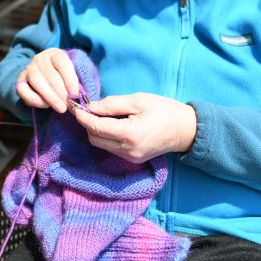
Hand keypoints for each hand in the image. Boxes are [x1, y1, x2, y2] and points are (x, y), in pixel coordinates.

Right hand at [14, 48, 79, 112]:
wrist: (48, 77)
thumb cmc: (66, 76)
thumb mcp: (76, 72)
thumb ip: (80, 80)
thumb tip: (83, 95)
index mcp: (55, 53)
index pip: (63, 64)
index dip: (70, 80)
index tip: (76, 94)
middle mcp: (40, 59)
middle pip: (51, 76)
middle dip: (63, 94)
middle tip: (71, 106)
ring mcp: (29, 69)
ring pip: (37, 82)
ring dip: (50, 97)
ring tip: (61, 108)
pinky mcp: (20, 81)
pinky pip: (23, 90)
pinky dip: (34, 100)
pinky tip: (46, 105)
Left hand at [71, 93, 196, 162]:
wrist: (186, 130)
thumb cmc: (165, 110)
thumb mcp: (138, 100)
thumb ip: (112, 104)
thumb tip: (91, 106)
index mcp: (129, 134)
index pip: (95, 127)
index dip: (82, 116)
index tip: (74, 105)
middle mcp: (127, 150)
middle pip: (94, 138)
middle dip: (88, 123)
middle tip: (88, 107)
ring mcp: (129, 157)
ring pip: (100, 144)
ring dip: (96, 130)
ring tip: (101, 114)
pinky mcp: (132, 159)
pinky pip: (110, 148)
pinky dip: (106, 136)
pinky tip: (112, 124)